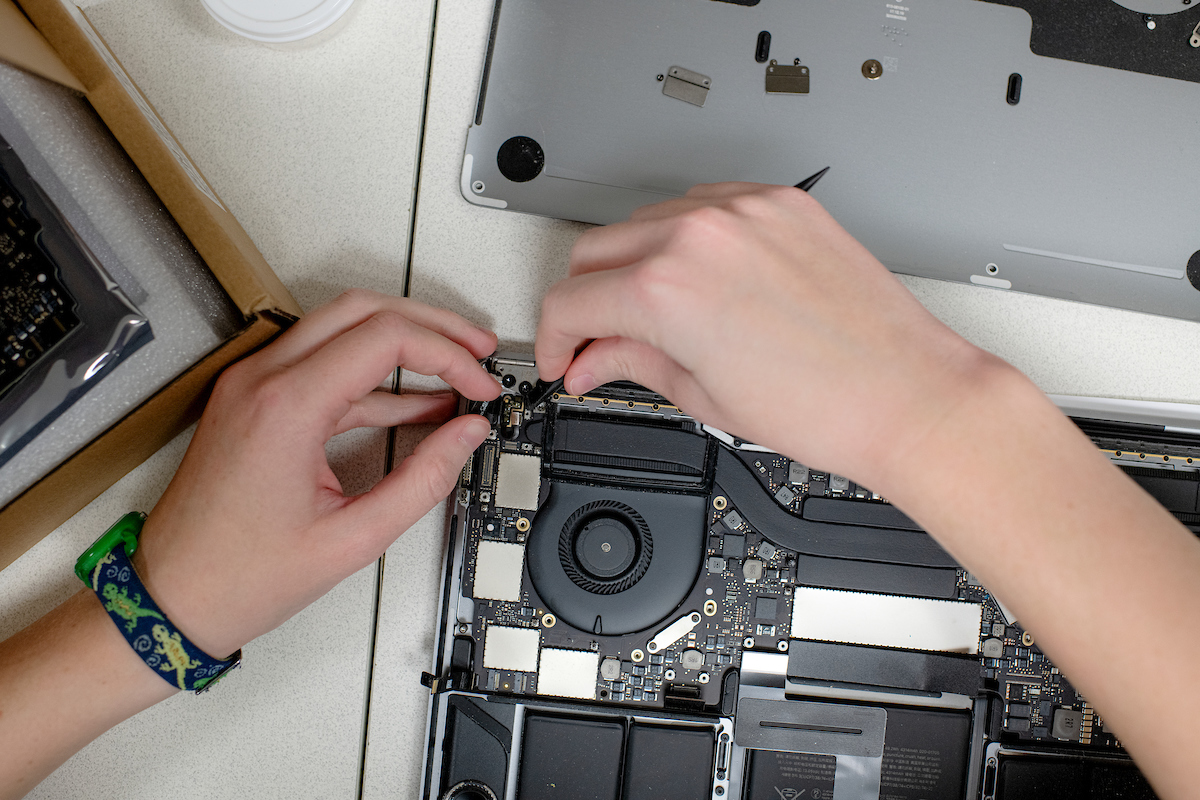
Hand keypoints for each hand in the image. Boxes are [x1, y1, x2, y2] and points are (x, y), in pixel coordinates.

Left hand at [133, 290, 500, 658]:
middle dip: (432, 325)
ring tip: (456, 370)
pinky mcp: (252, 400)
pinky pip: (322, 364)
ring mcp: (252, 385)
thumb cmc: (239, 576)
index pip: (385, 338)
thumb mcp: (353, 537)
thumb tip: (466, 436)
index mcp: (286, 407)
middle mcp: (262, 380)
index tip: (479, 384)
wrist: (171, 598)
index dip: (447, 354)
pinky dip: (372, 374)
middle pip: (363, 311)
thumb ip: (423, 480)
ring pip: (341, 327)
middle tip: (478, 351)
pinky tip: (414, 402)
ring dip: (403, 341)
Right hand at [535, 182, 1008, 491]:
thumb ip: (631, 364)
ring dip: (632, 265)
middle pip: (593, 251)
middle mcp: (699, 237)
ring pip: (645, 221)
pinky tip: (702, 278)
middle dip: (585, 302)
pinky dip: (686, 237)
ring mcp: (744, 212)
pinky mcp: (781, 203)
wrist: (907, 393)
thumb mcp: (703, 395)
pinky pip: (704, 205)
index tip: (564, 358)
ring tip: (657, 314)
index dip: (554, 340)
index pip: (569, 301)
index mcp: (667, 290)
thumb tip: (592, 361)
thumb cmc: (825, 407)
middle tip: (600, 342)